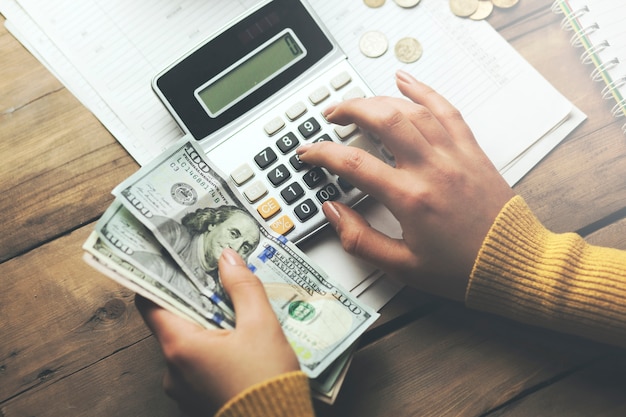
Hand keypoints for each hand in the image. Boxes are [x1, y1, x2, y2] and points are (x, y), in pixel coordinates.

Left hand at [135, 248, 299, 415]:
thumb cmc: (266, 381)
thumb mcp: (261, 325)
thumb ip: (243, 287)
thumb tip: (228, 257)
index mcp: (180, 346)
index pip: (149, 304)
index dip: (158, 280)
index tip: (171, 264)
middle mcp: (173, 369)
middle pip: (172, 322)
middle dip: (194, 301)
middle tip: (215, 283)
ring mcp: (182, 388)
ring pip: (187, 344)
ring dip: (206, 327)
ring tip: (235, 315)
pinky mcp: (196, 399)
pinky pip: (197, 365)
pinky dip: (212, 350)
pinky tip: (238, 344)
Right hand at [296, 70, 514, 300]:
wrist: (513, 263)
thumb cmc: (463, 269)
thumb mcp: (402, 267)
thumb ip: (361, 240)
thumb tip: (334, 212)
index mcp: (411, 198)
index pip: (354, 164)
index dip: (322, 153)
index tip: (308, 152)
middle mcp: (432, 168)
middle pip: (383, 120)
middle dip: (350, 110)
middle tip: (331, 115)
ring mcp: (454, 155)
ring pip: (411, 110)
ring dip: (380, 100)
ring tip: (359, 102)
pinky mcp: (470, 151)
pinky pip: (446, 110)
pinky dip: (424, 91)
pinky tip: (406, 82)